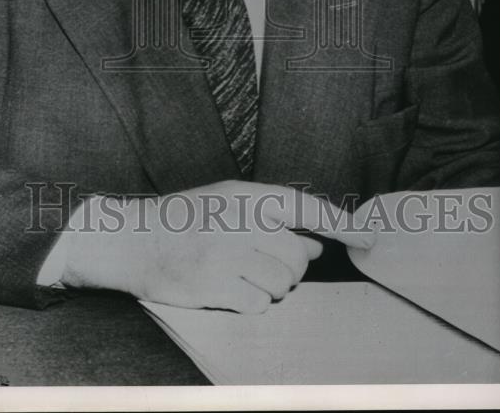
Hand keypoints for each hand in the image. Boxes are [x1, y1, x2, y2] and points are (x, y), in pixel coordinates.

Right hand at [61, 180, 373, 312]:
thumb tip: (314, 243)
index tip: (367, 237)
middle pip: (296, 257)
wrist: (132, 240)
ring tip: (237, 274)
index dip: (338, 223)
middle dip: (286, 266)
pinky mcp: (216, 286)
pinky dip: (249, 303)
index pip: (303, 207)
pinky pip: (258, 304)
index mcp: (243, 195)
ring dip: (269, 287)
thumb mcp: (225, 202)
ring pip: (282, 284)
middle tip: (256, 261)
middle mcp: (238, 221)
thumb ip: (268, 216)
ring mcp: (227, 255)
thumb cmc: (183, 221)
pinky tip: (225, 289)